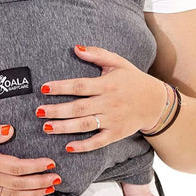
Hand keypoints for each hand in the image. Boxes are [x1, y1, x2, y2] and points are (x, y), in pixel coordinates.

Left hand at [37, 45, 165, 151]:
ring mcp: (113, 120)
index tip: (44, 88)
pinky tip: (68, 147)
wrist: (157, 102)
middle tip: (38, 111)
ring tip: (46, 127)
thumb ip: (96, 54)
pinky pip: (99, 141)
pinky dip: (84, 146)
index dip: (61, 87)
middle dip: (57, 110)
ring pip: (85, 125)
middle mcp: (109, 103)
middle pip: (79, 108)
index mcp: (107, 85)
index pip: (80, 86)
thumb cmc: (132, 79)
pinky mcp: (116, 134)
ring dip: (65, 127)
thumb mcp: (118, 62)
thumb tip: (75, 47)